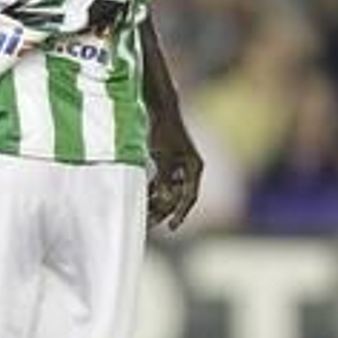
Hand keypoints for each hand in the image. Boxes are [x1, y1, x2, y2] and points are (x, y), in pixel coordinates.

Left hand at [147, 113, 202, 229]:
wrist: (160, 110)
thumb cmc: (163, 131)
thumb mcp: (162, 156)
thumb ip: (164, 178)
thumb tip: (164, 200)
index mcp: (194, 168)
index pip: (189, 197)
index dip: (180, 213)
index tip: (171, 227)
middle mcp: (190, 169)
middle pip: (178, 196)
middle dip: (164, 210)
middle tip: (149, 224)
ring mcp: (180, 165)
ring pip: (169, 190)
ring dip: (157, 201)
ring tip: (143, 214)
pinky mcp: (169, 161)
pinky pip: (163, 181)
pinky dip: (153, 189)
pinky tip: (143, 199)